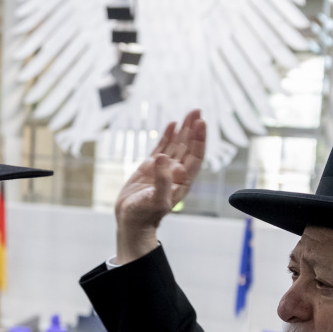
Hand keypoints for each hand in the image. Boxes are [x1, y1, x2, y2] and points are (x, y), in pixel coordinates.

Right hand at [114, 110, 205, 264]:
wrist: (131, 221)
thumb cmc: (145, 215)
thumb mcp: (156, 200)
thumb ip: (162, 180)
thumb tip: (162, 157)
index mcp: (182, 181)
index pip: (195, 156)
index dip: (199, 139)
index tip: (201, 123)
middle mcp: (175, 173)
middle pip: (188, 147)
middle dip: (193, 128)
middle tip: (197, 110)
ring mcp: (163, 169)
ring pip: (177, 145)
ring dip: (184, 129)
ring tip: (190, 113)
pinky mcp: (150, 168)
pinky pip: (161, 147)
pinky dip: (167, 136)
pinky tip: (172, 124)